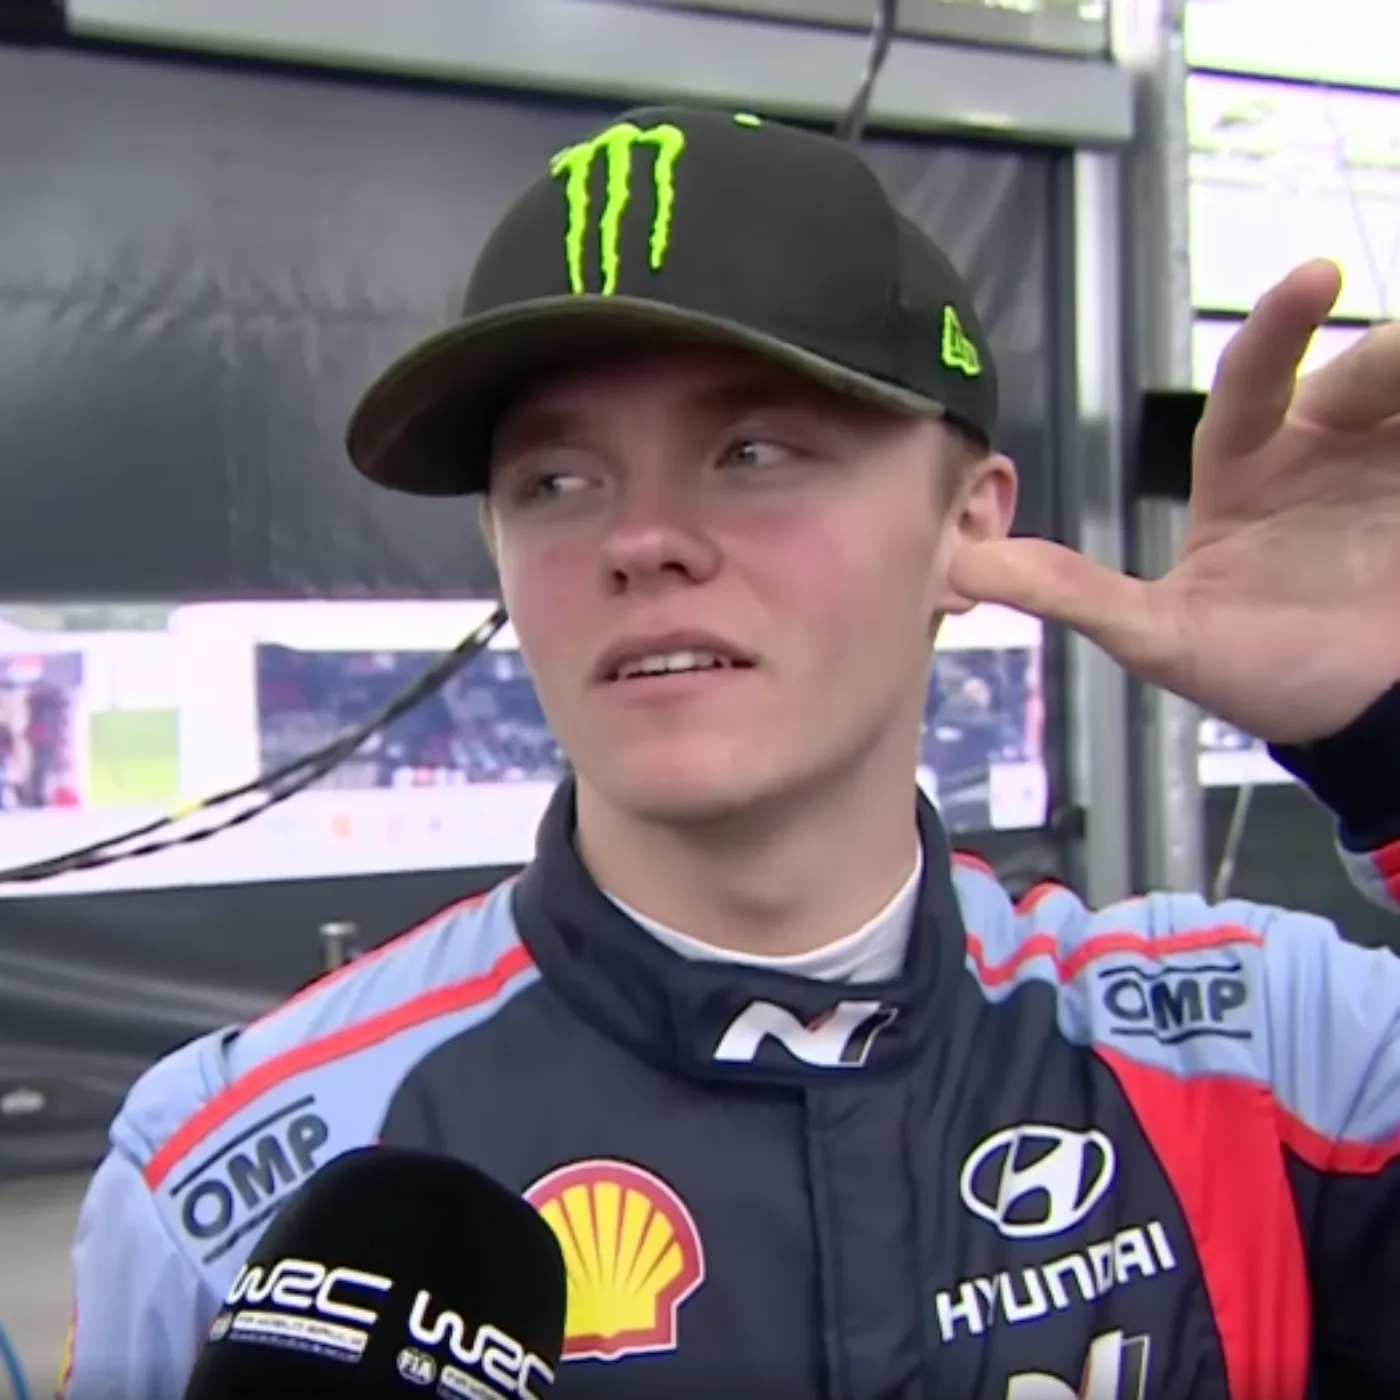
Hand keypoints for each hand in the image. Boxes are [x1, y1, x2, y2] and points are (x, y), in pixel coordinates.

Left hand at [948, 260, 1399, 745]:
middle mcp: (1318, 450)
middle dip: (1384, 361)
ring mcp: (1388, 464)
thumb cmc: (1265, 676)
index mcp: (1248, 467)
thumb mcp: (1161, 639)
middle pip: (1356, 373)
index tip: (1314, 276)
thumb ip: (1069, 595)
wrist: (1367, 725)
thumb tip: (959, 562)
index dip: (1276, 328)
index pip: (1254, 381)